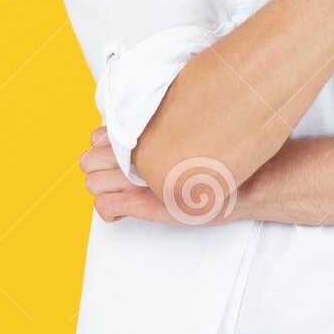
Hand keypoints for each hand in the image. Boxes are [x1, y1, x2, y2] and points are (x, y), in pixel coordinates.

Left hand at [79, 128, 248, 225]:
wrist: (244, 184)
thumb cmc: (219, 160)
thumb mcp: (189, 129)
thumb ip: (163, 124)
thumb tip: (145, 121)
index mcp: (144, 135)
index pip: (97, 138)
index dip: (105, 149)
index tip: (121, 156)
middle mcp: (137, 154)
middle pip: (89, 160)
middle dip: (100, 168)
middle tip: (122, 176)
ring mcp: (138, 179)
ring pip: (92, 183)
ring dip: (104, 189)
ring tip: (124, 193)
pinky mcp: (143, 204)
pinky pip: (105, 207)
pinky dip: (110, 211)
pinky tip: (123, 212)